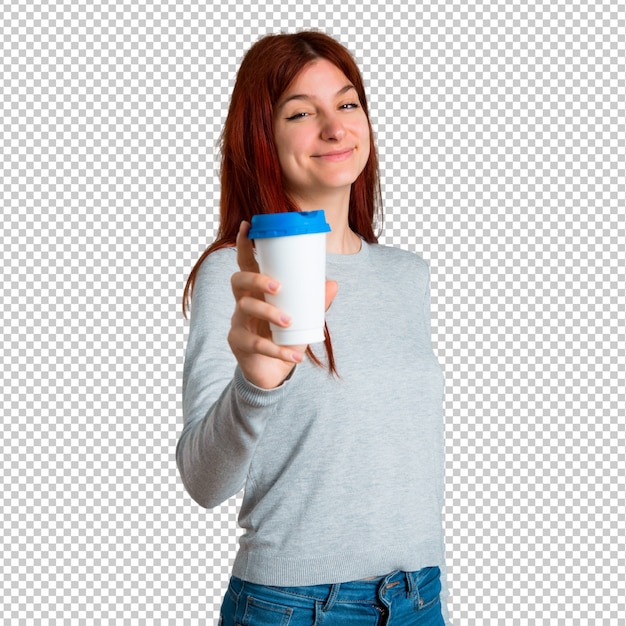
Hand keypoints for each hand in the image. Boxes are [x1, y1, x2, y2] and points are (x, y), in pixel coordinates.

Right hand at [228, 221, 337, 388]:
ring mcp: (237, 323)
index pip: (245, 263)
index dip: (243, 244)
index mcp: (256, 291)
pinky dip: (277, 349)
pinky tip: (295, 354)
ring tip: (288, 321)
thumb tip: (333, 284)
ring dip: (268, 313)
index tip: (248, 225)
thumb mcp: (302, 318)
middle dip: (256, 280)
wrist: (273, 372)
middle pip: (238, 281)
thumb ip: (316, 303)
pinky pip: (254, 344)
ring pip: (244, 309)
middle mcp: (242, 303)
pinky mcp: (238, 344)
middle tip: (278, 287)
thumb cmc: (284, 337)